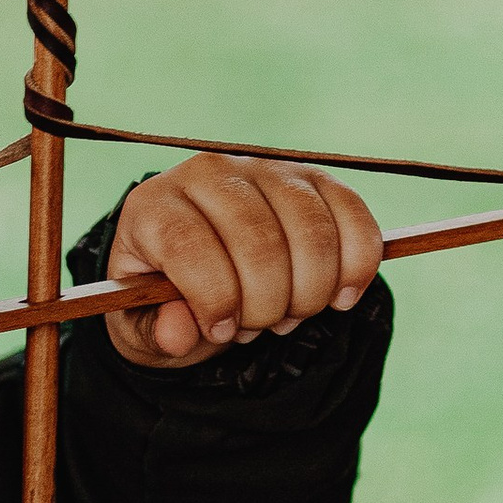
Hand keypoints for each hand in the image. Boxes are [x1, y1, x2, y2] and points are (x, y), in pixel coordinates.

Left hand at [102, 156, 382, 367]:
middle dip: (266, 306)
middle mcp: (208, 173)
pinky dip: (357, 266)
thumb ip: (156, 332)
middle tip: (255, 327)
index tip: (220, 331)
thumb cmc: (168, 297)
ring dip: (309, 294)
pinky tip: (339, 298)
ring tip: (286, 314)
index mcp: (154, 205)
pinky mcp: (313, 179)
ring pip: (312, 233)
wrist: (199, 265)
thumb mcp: (146, 324)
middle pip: (259, 244)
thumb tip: (178, 333)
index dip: (214, 299)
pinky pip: (354, 216)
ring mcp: (265, 170)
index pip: (190, 246)